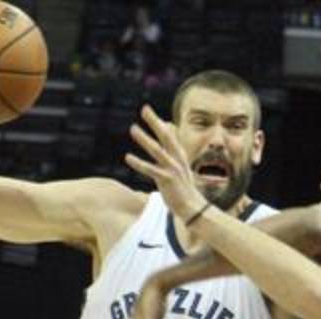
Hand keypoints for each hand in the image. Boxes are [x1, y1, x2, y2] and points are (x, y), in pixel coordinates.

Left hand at [124, 105, 206, 223]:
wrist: (192, 207)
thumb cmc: (183, 188)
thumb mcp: (179, 168)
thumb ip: (172, 154)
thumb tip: (168, 145)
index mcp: (179, 156)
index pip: (169, 134)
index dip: (158, 122)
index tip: (147, 109)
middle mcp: (177, 159)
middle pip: (166, 136)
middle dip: (155, 122)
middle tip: (144, 109)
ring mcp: (173, 169)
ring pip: (157, 150)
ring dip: (145, 138)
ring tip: (133, 128)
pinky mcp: (167, 180)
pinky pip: (151, 169)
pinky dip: (139, 163)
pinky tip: (128, 157)